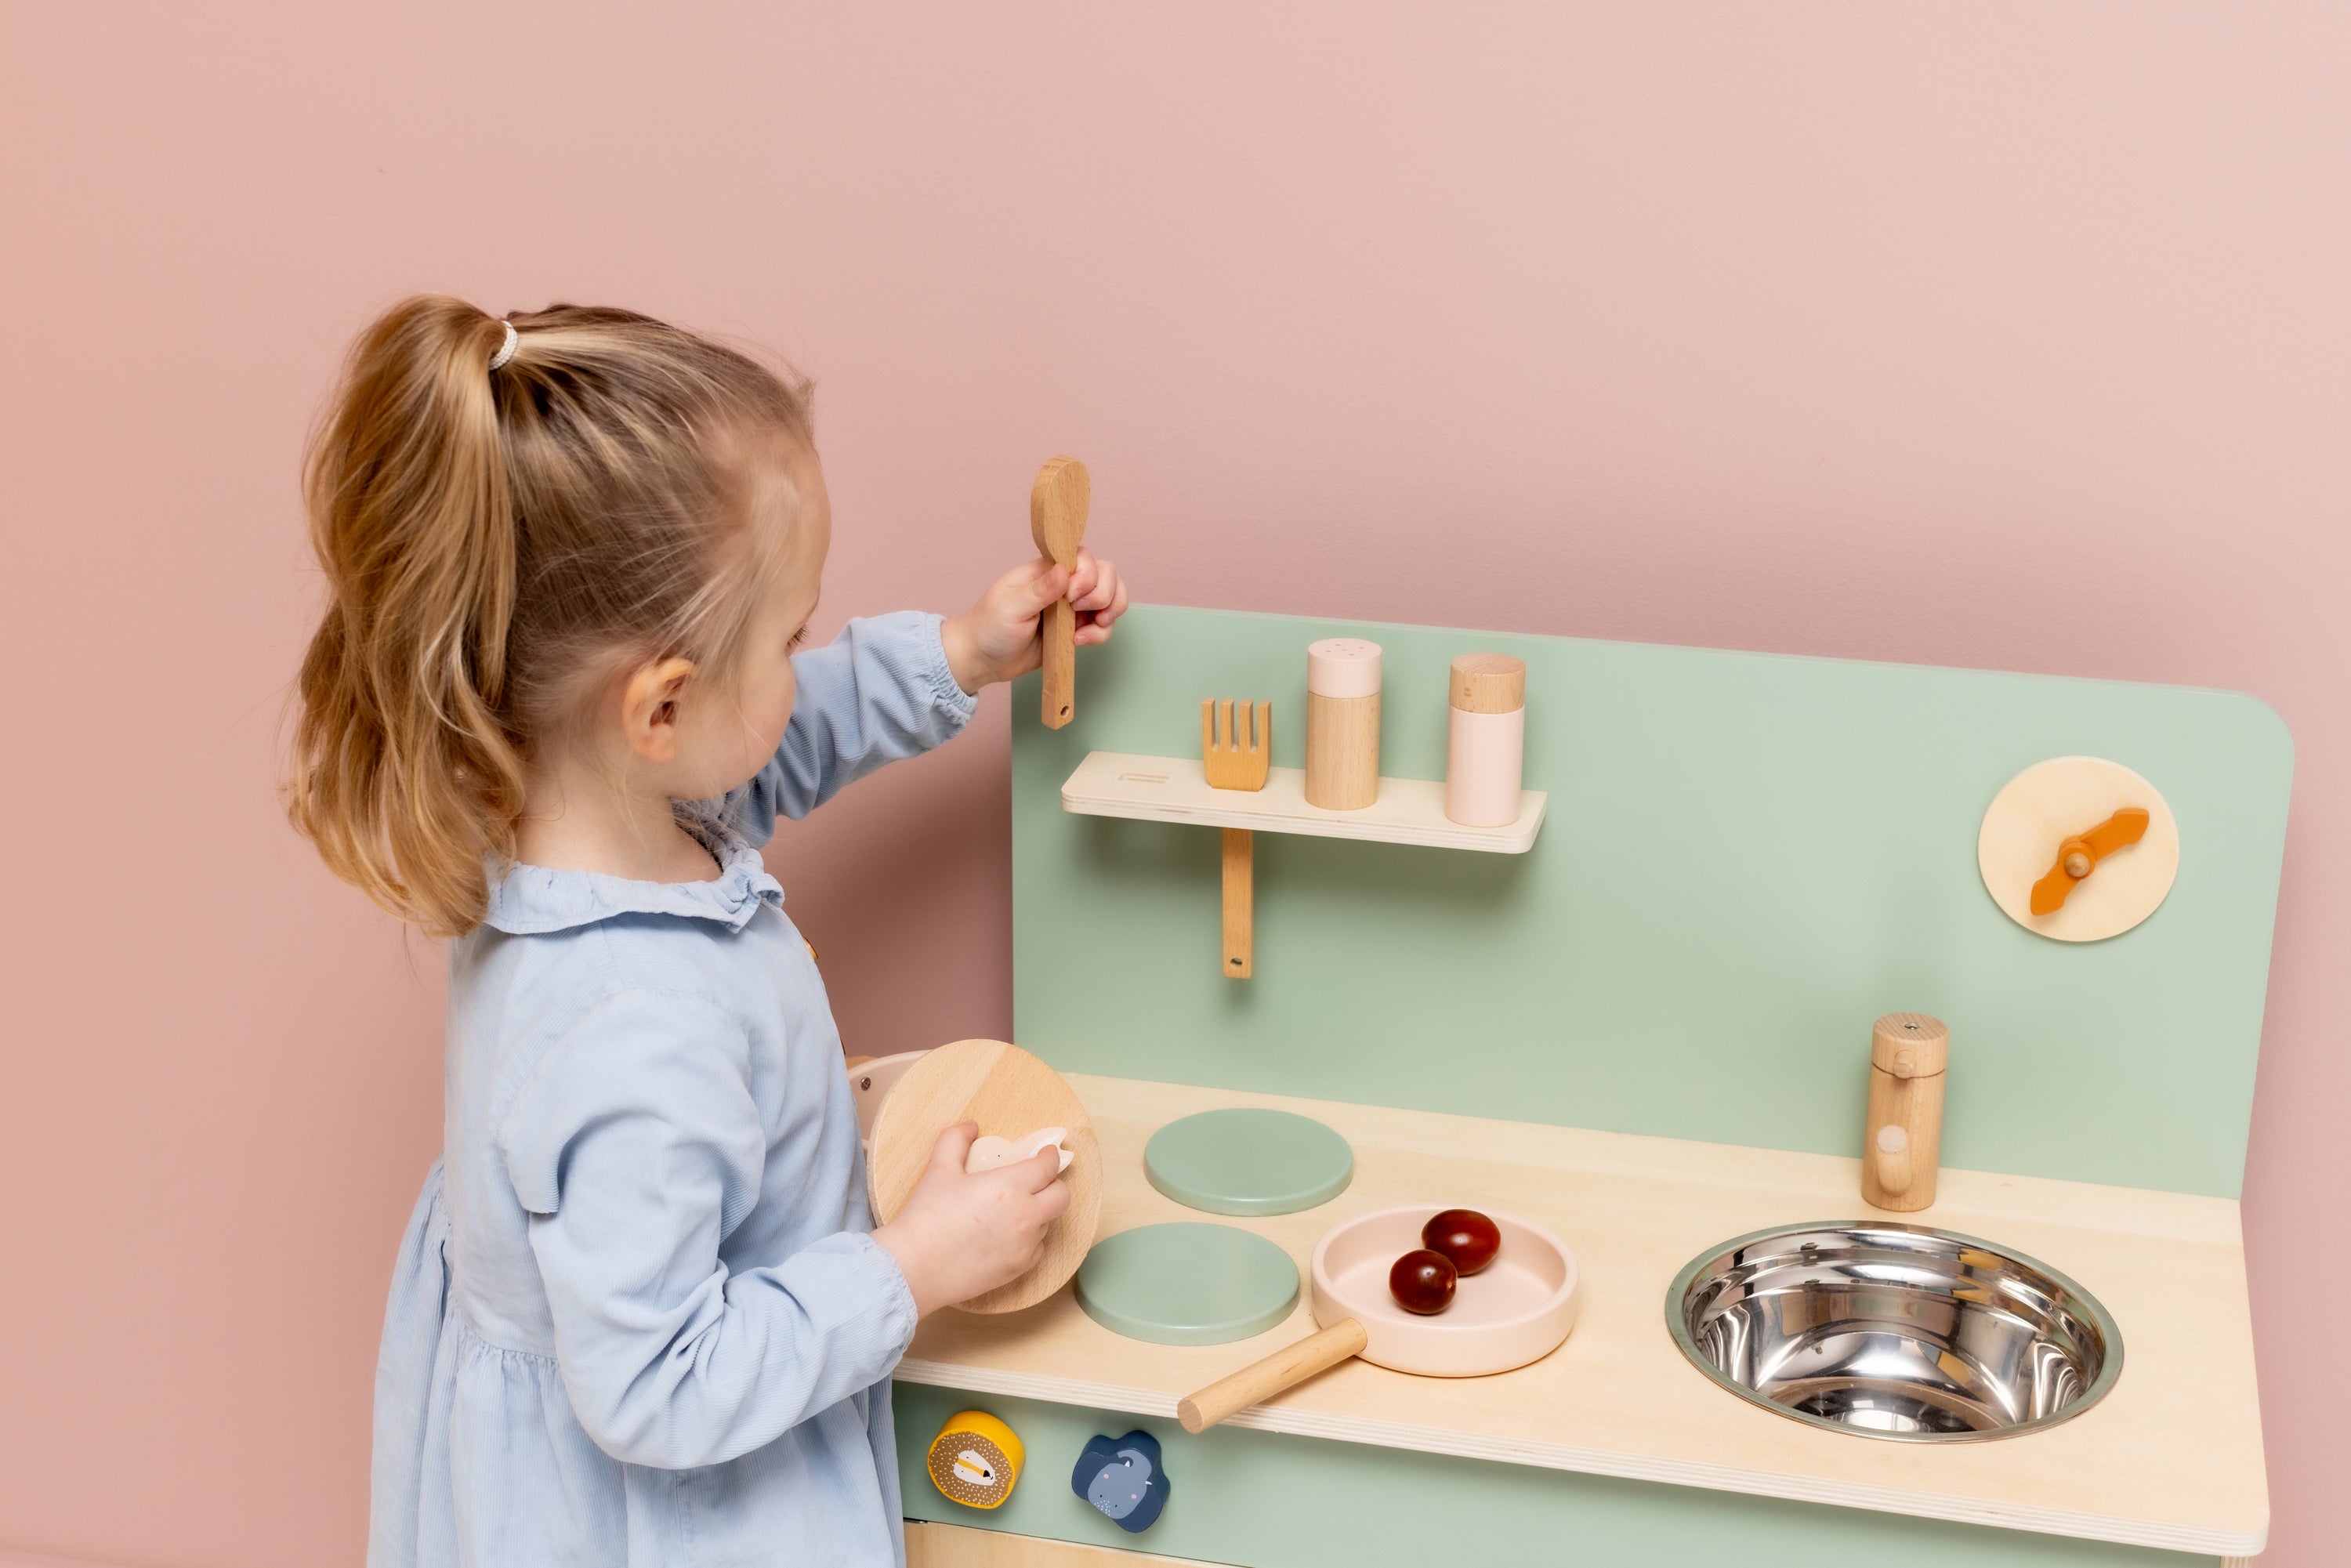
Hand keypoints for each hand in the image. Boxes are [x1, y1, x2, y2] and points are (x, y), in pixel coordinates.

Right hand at [872, 1122, 1070, 1316]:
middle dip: (1054, 1184)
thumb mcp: (939, 1169)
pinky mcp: (1019, 1269)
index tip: (1046, 1153)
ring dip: (1039, 1212)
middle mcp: (1026, 1216)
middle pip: (1061, 1197)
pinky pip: (1037, 1249)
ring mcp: (1025, 1246)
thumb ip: (956, 1140)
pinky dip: (1029, 1239)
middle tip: (1038, 1180)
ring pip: (1049, 1223)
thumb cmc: (927, 1217)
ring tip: (1014, 1209)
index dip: (1050, 1157)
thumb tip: (970, 1126)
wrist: (915, 1268)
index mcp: (1010, 1186)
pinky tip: (1008, 1236)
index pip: (1047, 1167)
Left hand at [941, 548, 1128, 693]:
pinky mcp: (1075, 629)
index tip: (1070, 597)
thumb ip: (1039, 591)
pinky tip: (1078, 642)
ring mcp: (1072, 607)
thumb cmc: (988, 628)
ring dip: (1109, 612)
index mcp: (1046, 570)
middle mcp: (1063, 585)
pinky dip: (1101, 633)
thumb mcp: (1010, 607)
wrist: (982, 661)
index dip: (1086, 575)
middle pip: (1105, 573)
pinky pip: (1103, 626)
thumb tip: (1064, 571)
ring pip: (1111, 598)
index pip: (1083, 557)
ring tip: (1087, 630)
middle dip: (1103, 593)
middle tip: (1079, 611)